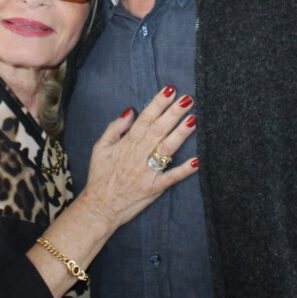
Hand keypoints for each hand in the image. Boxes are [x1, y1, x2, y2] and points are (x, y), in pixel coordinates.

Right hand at [76, 86, 198, 232]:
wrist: (100, 207)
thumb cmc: (100, 176)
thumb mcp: (100, 148)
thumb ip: (115, 128)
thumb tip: (129, 111)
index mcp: (127, 143)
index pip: (145, 118)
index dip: (158, 103)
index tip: (170, 90)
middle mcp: (139, 154)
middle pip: (159, 129)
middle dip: (174, 113)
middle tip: (188, 99)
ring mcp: (147, 171)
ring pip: (167, 148)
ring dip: (181, 133)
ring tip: (194, 119)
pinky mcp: (154, 187)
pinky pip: (171, 177)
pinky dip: (184, 170)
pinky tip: (197, 160)